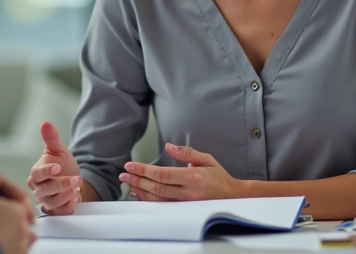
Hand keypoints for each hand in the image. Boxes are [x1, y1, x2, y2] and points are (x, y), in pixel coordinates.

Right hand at [26, 121, 81, 214]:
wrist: (73, 178)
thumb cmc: (61, 164)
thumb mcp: (58, 150)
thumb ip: (51, 138)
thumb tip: (45, 123)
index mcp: (37, 173)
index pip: (36, 174)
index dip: (46, 171)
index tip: (57, 167)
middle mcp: (39, 188)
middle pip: (44, 190)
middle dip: (61, 185)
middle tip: (76, 179)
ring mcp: (46, 200)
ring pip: (51, 202)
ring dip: (65, 196)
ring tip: (76, 188)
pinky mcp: (56, 210)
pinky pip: (60, 211)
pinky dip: (68, 206)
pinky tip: (76, 198)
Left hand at [120, 143, 243, 201]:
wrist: (232, 196)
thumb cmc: (219, 176)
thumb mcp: (206, 158)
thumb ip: (187, 153)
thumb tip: (169, 146)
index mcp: (193, 177)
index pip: (162, 174)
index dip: (144, 170)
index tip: (130, 166)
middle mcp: (188, 192)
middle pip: (157, 187)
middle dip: (137, 180)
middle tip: (123, 175)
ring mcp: (186, 203)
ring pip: (157, 199)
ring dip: (141, 191)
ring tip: (128, 184)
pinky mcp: (184, 209)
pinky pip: (162, 205)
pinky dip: (149, 200)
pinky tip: (140, 195)